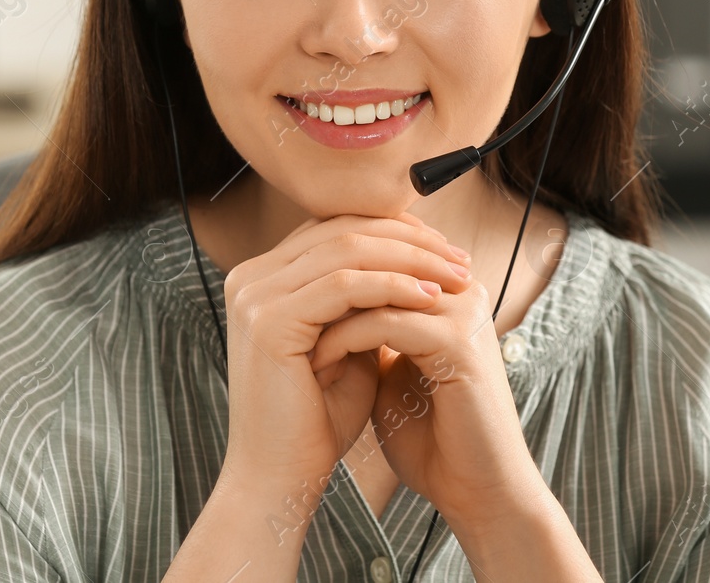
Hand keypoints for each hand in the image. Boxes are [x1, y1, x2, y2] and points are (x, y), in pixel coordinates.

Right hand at [216, 213, 475, 498]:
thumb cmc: (316, 421)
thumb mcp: (346, 345)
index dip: (394, 231)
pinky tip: (430, 299)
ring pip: (348, 250)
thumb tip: (415, 266)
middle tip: (459, 257)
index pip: (335, 228)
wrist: (280, 480)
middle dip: (410, 240)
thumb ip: (366, 303)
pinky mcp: (269, 320)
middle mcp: (250, 279)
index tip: (445, 250)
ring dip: (411, 260)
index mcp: (263, 279)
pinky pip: (345, 286)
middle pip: (342, 229)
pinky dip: (394, 287)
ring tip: (456, 276)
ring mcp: (254, 296)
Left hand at [305, 211, 542, 526]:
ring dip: (326, 313)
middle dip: (322, 284)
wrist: (474, 488)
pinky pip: (384, 324)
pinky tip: (316, 365)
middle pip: (378, 254)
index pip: (379, 246)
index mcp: (448, 287)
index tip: (283, 298)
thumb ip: (367, 328)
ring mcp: (464, 311)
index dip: (327, 267)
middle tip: (277, 310)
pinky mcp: (459, 342)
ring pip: (376, 285)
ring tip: (290, 338)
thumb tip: (315, 301)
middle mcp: (462, 288)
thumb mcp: (389, 368)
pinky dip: (343, 342)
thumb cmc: (430, 433)